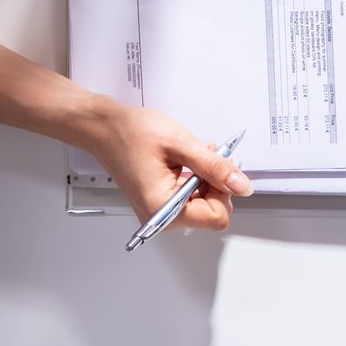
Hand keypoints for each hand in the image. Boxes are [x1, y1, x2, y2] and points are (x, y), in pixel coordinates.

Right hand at [82, 102, 253, 229]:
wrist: (104, 128)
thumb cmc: (131, 133)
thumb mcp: (181, 144)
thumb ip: (214, 167)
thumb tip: (241, 186)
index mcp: (163, 209)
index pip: (216, 217)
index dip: (224, 190)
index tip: (218, 166)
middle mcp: (161, 217)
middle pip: (212, 212)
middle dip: (217, 184)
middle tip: (207, 156)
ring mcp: (160, 212)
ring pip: (204, 205)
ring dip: (207, 179)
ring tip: (194, 156)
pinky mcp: (160, 203)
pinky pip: (191, 198)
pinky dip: (197, 180)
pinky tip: (188, 162)